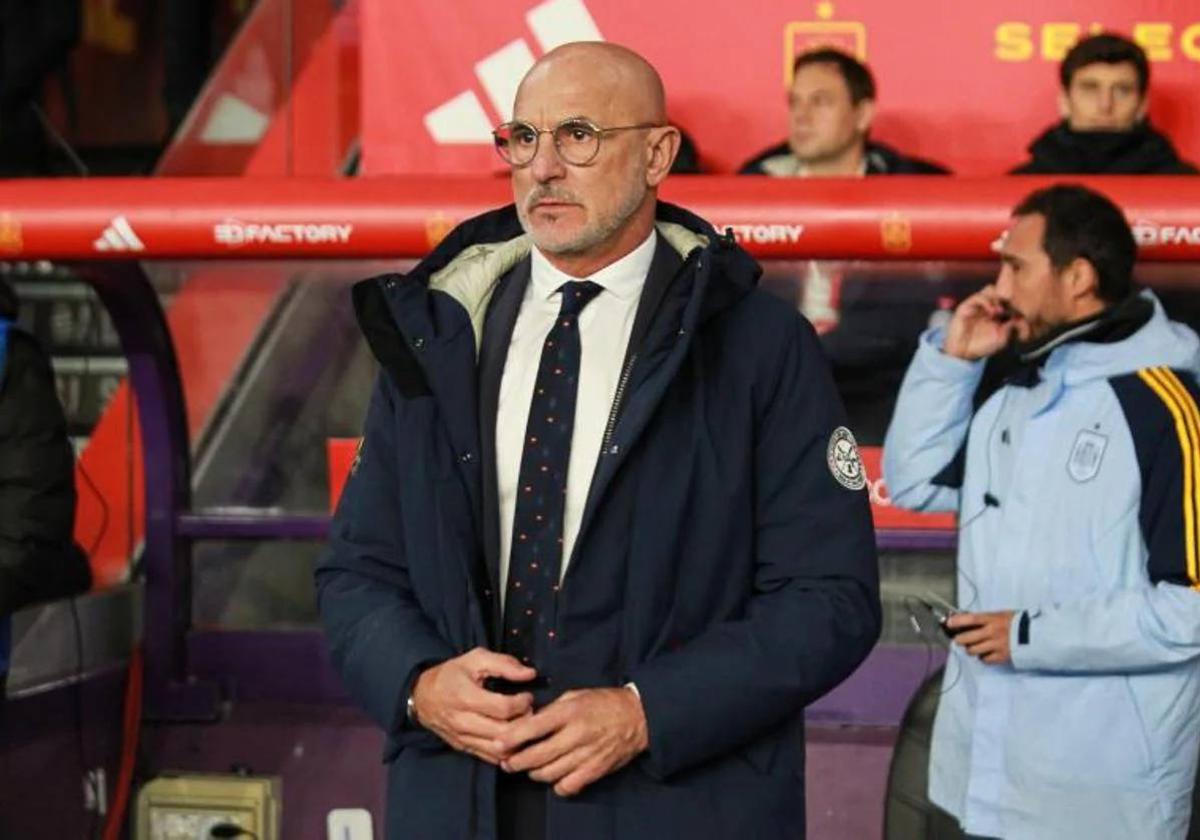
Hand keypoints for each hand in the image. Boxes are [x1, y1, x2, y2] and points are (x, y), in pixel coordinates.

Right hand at [410, 647, 535, 764]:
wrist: (422, 695)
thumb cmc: (452, 674)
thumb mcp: (476, 659)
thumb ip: (504, 664)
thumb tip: (530, 674)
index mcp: (465, 696)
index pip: (502, 708)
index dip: (522, 703)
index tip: (528, 696)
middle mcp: (462, 722)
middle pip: (503, 733)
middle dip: (524, 723)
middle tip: (529, 712)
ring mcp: (462, 738)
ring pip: (498, 751)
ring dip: (517, 741)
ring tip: (522, 725)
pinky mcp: (464, 748)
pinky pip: (490, 758)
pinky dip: (507, 753)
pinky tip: (513, 739)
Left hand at [494, 687, 648, 796]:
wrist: (638, 716)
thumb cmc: (603, 702)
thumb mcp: (575, 695)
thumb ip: (551, 710)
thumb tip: (526, 723)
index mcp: (569, 712)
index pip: (533, 727)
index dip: (511, 738)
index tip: (497, 743)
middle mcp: (576, 734)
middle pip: (536, 756)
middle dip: (515, 762)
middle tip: (506, 762)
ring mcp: (586, 754)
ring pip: (549, 773)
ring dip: (533, 773)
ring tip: (528, 768)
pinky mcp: (595, 770)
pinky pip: (568, 786)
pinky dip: (556, 785)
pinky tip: (554, 776)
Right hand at [942, 286, 1029, 359]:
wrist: (964, 352)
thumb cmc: (982, 347)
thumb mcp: (1002, 339)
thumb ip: (1011, 327)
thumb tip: (1019, 316)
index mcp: (996, 313)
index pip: (1007, 300)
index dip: (1014, 304)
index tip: (1018, 313)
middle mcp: (987, 307)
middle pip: (999, 291)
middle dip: (1006, 298)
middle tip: (1009, 309)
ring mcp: (977, 306)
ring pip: (990, 290)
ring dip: (997, 298)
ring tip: (1000, 310)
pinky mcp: (967, 306)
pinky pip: (978, 296)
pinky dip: (987, 301)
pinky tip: (991, 311)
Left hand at [949, 611, 1013, 663]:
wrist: (1035, 635)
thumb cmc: (1018, 623)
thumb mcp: (1001, 615)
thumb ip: (986, 619)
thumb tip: (968, 620)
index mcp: (992, 619)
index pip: (970, 619)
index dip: (957, 621)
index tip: (948, 623)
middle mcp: (992, 632)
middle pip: (967, 638)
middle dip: (959, 640)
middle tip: (959, 639)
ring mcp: (996, 645)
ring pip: (973, 650)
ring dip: (970, 649)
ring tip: (973, 647)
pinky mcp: (1001, 656)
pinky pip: (984, 660)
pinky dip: (982, 657)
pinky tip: (985, 653)